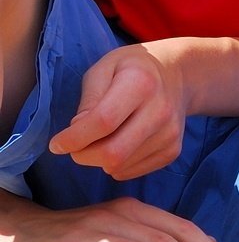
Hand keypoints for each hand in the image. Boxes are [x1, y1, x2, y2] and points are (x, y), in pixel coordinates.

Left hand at [48, 43, 189, 179]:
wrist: (178, 75)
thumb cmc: (132, 70)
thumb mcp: (104, 69)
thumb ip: (89, 99)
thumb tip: (78, 129)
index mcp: (141, 83)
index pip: (103, 121)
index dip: (74, 138)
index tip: (57, 144)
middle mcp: (161, 110)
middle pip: (113, 153)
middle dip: (83, 156)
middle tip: (75, 147)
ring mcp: (170, 133)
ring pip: (120, 166)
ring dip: (99, 160)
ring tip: (101, 140)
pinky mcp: (174, 150)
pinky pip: (132, 172)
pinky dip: (117, 165)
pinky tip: (119, 145)